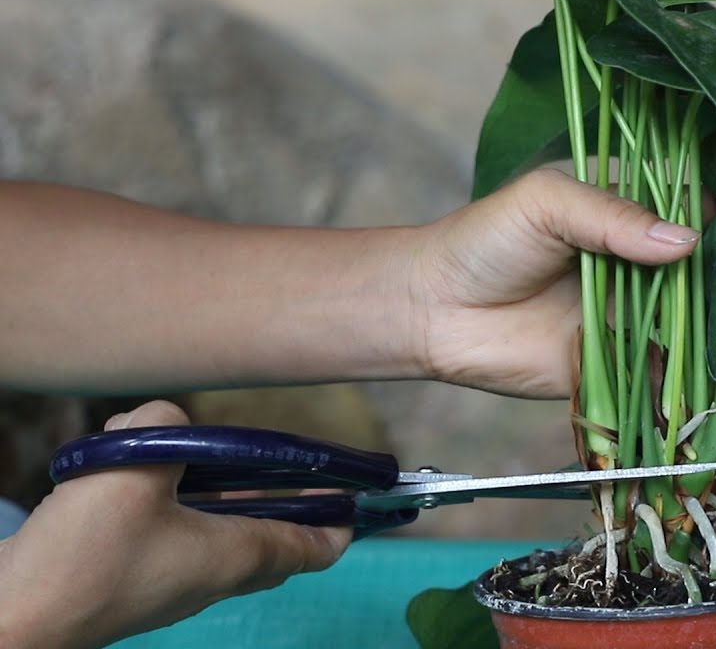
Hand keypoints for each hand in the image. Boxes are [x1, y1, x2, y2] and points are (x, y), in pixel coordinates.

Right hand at [0, 402, 350, 648]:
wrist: (14, 618)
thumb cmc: (84, 555)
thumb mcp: (135, 465)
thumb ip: (167, 423)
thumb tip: (168, 417)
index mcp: (238, 556)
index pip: (319, 547)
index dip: (347, 520)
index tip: (360, 494)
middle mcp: (214, 576)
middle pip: (273, 537)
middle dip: (284, 498)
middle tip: (286, 463)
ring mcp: (173, 582)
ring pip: (220, 532)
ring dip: (219, 491)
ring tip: (193, 450)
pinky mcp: (132, 578)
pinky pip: (174, 534)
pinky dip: (170, 500)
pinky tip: (131, 467)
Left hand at [417, 168, 715, 423]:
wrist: (433, 309)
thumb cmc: (485, 239)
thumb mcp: (548, 204)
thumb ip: (614, 217)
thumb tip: (687, 243)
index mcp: (627, 216)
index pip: (693, 217)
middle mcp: (639, 270)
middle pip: (703, 283)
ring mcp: (631, 323)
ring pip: (691, 337)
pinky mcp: (617, 372)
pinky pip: (663, 386)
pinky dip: (696, 400)